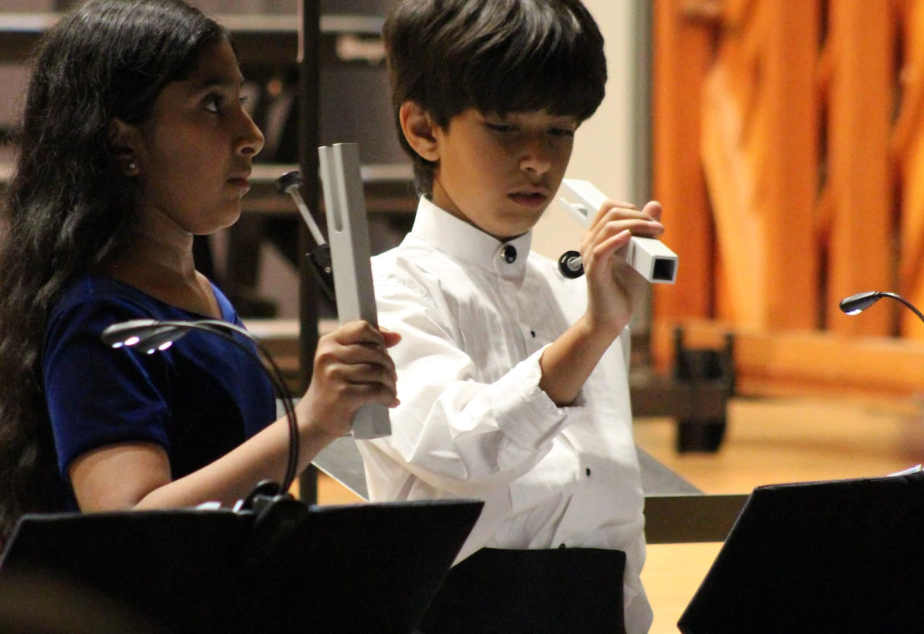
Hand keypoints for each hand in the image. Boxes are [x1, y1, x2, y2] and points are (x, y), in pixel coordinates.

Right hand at [298, 320, 400, 441]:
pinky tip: (389, 401)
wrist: (314, 420)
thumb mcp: (341, 362)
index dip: (379, 338)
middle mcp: (329, 355)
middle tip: (391, 378)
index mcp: (328, 342)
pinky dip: (388, 397)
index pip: (363, 328)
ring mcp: (334, 374)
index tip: (385, 351)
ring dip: (391, 383)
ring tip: (391, 391)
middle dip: (389, 366)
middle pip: (376, 352)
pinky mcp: (343, 394)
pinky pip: (377, 390)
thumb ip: (365, 346)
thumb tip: (396, 337)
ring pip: (379, 371)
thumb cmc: (332, 389)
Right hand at [580, 199, 663, 337]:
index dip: (631, 208)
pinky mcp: (594, 271)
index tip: (651, 220)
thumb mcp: (640, 254)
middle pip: (610, 212)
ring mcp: (590, 256)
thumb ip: (645, 231)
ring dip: (636, 225)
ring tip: (654, 232)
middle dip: (638, 215)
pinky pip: (601, 250)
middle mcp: (590, 243)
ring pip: (608, 227)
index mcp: (597, 237)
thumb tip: (655, 205)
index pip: (608, 207)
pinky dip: (616, 241)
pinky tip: (630, 237)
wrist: (613, 317)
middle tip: (658, 227)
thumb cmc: (624, 288)